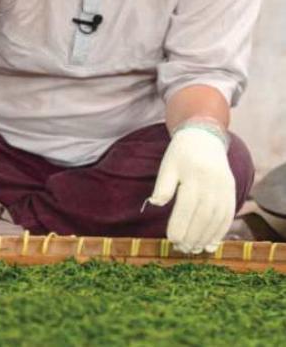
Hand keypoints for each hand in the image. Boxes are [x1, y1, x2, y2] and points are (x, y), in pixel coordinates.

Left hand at [148, 126, 234, 253]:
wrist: (205, 138)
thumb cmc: (181, 154)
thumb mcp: (168, 165)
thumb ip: (163, 185)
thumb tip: (155, 203)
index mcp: (194, 175)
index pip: (187, 206)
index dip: (179, 225)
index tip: (171, 239)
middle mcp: (212, 183)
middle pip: (203, 216)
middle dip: (193, 236)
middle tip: (182, 249)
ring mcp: (225, 188)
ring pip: (217, 219)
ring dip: (206, 238)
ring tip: (194, 249)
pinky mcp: (232, 191)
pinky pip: (228, 216)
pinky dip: (221, 232)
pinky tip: (211, 244)